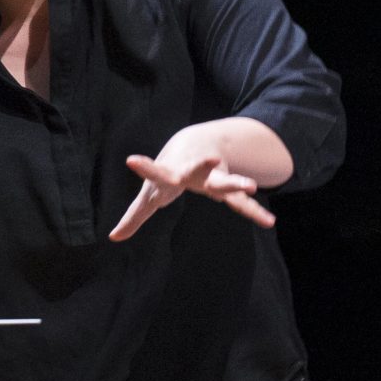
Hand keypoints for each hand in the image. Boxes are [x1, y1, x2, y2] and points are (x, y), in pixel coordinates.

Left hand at [109, 138, 276, 241]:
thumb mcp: (150, 195)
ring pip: (225, 182)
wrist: (199, 143)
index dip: (144, 167)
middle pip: (197, 170)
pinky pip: (242, 203)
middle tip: (212, 160)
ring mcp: (212, 179)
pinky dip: (254, 212)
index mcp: (170, 174)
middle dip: (203, 165)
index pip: (156, 172)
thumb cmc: (168, 174)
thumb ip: (134, 217)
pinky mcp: (227, 189)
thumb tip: (113, 237)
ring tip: (251, 187)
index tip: (131, 159)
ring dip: (237, 183)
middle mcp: (193, 173)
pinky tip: (268, 222)